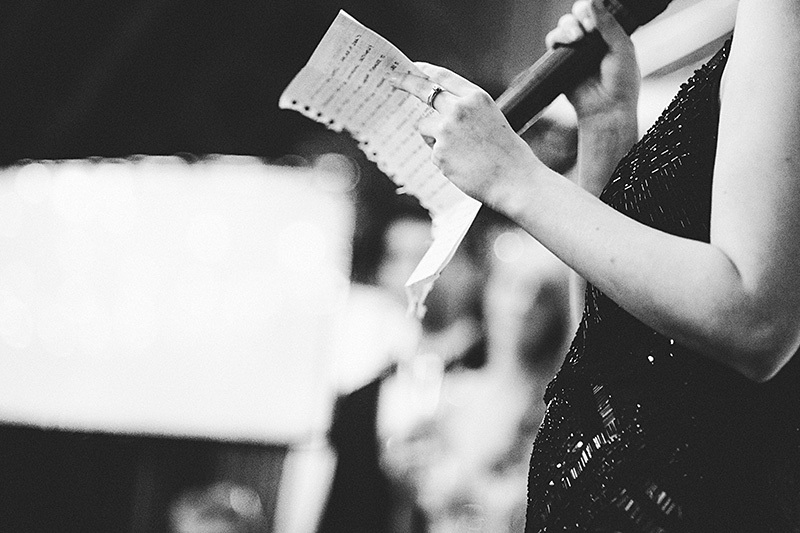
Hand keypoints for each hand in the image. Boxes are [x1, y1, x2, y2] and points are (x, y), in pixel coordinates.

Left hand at [389, 63, 542, 206]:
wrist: (515, 180)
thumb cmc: (507, 154)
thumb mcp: (491, 120)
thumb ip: (466, 112)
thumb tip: (438, 114)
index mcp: (476, 98)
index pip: (443, 77)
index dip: (424, 70)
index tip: (412, 67)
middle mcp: (459, 109)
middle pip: (423, 90)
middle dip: (405, 82)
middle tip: (392, 78)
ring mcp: (447, 130)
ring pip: (425, 127)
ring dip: (434, 137)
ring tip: (462, 153)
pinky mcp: (439, 152)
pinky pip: (433, 152)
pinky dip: (444, 160)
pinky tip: (464, 166)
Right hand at [545, 0, 639, 122]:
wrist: (606, 109)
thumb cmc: (621, 83)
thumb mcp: (622, 48)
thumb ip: (609, 25)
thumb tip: (594, 1)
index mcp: (609, 35)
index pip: (597, 11)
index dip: (594, 9)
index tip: (596, 21)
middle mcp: (591, 41)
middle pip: (578, 14)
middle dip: (580, 14)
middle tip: (588, 27)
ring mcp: (575, 51)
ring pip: (565, 25)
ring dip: (569, 26)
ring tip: (578, 37)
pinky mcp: (560, 63)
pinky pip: (553, 42)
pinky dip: (557, 37)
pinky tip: (568, 42)